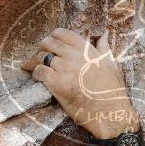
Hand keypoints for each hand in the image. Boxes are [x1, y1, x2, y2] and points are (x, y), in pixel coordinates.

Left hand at [22, 28, 138, 138]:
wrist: (111, 112)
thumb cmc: (112, 90)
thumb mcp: (111, 64)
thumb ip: (104, 48)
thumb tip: (104, 34)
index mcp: (86, 48)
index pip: (62, 33)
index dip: (53, 37)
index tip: (51, 45)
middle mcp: (74, 55)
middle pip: (48, 43)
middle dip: (41, 49)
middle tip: (39, 57)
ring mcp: (64, 68)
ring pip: (41, 57)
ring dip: (35, 61)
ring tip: (32, 67)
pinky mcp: (57, 83)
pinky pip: (39, 71)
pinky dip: (35, 73)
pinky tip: (37, 78)